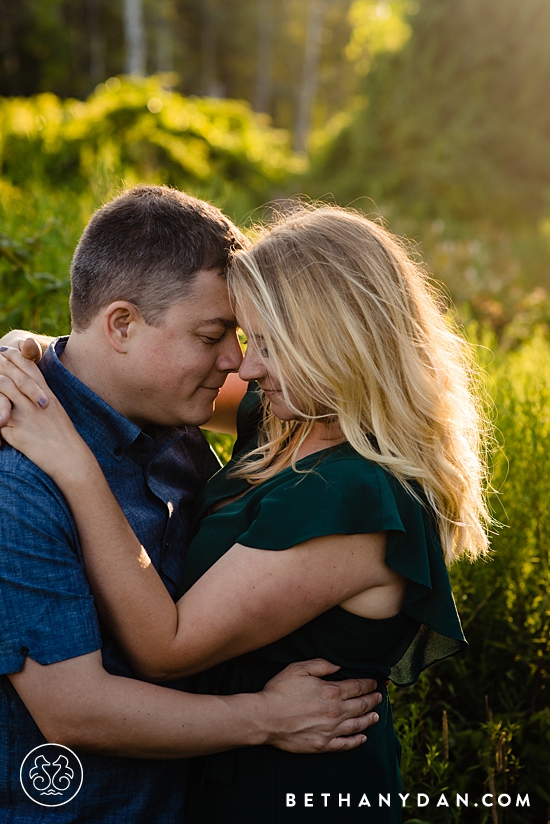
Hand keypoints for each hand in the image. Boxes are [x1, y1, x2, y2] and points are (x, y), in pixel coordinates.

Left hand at [0, 346, 91, 482]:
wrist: (70, 457)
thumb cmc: (64, 437)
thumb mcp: (56, 411)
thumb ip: (42, 397)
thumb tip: (31, 393)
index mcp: (47, 394)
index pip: (29, 367)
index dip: (15, 356)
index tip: (4, 350)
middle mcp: (35, 400)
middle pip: (13, 373)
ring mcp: (25, 414)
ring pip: (2, 388)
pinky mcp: (16, 430)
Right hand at [259, 658, 381, 753]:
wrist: (265, 718)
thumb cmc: (280, 691)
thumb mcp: (299, 669)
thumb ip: (321, 665)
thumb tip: (338, 666)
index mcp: (331, 691)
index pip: (357, 687)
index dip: (369, 684)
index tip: (376, 683)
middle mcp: (336, 712)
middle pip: (361, 705)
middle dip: (373, 700)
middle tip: (380, 697)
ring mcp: (331, 730)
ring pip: (357, 725)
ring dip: (369, 719)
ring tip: (376, 716)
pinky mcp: (323, 745)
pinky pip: (346, 744)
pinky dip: (356, 741)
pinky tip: (362, 738)